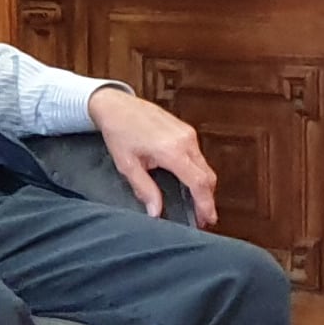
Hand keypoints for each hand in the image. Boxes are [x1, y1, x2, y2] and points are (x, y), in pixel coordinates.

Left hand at [88, 85, 218, 224]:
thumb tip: (156, 212)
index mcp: (171, 150)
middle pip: (207, 176)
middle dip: (207, 199)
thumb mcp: (127, 164)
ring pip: (205, 166)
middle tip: (202, 218)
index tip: (207, 220)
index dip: (205, 204)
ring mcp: (188, 133)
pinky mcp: (186, 130)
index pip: (198, 182)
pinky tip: (188, 182)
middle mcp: (185, 140)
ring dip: (203, 186)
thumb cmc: (118, 131)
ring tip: (195, 203)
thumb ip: (144, 189)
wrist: (116, 105)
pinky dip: (198, 172)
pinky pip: (198, 156)